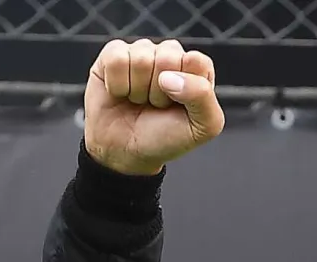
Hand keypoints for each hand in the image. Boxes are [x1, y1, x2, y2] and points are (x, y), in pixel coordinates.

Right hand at [83, 38, 224, 175]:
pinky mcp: (113, 54)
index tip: (179, 106)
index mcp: (196, 70)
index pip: (197, 61)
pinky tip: (121, 93)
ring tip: (138, 101)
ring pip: (141, 58)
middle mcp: (169, 56)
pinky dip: (117, 84)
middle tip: (156, 106)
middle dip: (160, 91)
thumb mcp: (202, 127)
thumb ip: (203, 96)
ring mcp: (141, 53)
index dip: (186, 88)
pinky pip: (116, 59)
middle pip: (167, 57)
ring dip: (138, 90)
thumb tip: (169, 76)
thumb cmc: (164, 138)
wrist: (125, 153)